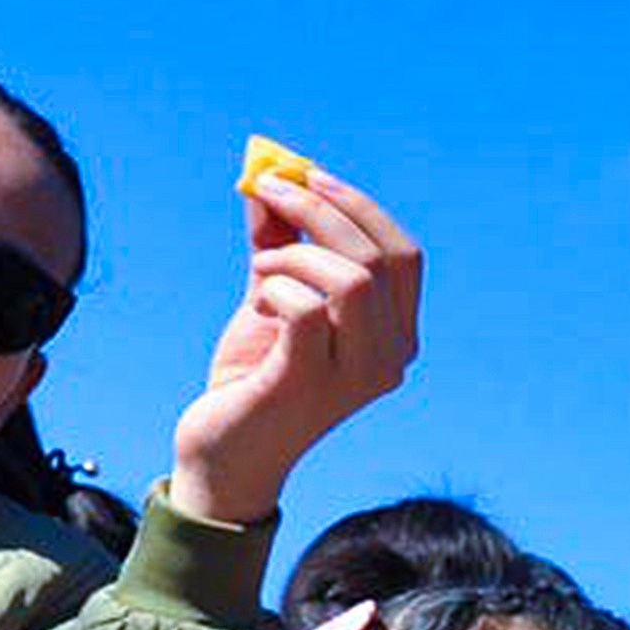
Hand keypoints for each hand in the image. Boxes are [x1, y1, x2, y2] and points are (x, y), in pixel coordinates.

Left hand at [165, 162, 422, 529]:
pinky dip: (274, 288)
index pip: (404, 255)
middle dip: (318, 208)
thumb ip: (280, 239)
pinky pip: (303, 307)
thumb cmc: (254, 377)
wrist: (225, 454)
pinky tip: (257, 306)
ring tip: (261, 266)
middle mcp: (389, 360)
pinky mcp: (309, 386)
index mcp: (395, 338)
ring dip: (296, 250)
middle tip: (268, 188)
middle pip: (377, 257)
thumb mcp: (273, 295)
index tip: (309, 177)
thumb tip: (269, 175)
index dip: (359, 207)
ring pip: (352, 279)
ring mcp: (355, 378)